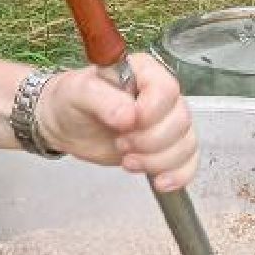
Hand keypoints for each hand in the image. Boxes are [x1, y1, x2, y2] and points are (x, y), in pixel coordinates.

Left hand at [35, 54, 199, 190]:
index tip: (127, 124)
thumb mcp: (78, 93)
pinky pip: (188, 161)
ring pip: (186, 143)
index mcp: (144, 72)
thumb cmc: (71, 101)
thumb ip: (102, 99)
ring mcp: (166, 122)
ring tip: (128, 162)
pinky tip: (160, 182)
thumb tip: (128, 115)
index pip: (166, 89)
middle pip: (180, 120)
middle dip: (150, 141)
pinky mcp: (166, 147)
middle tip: (120, 144)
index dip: (152, 111)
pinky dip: (178, 175)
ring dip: (159, 160)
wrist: (66, 126)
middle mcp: (161, 95)